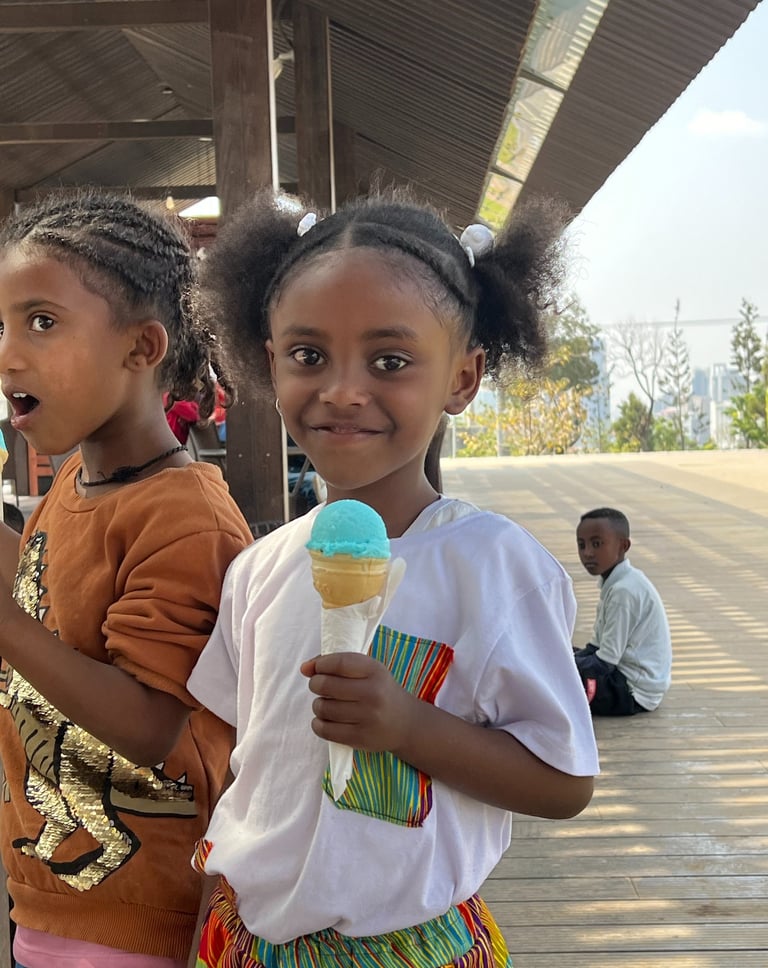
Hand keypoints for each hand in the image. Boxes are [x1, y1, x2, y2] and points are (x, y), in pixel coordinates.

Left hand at [300, 652, 414, 752]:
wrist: (405, 723)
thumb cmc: (380, 691)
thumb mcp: (368, 671)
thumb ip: (336, 663)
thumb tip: (304, 668)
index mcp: (375, 671)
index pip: (338, 662)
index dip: (319, 664)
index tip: (315, 669)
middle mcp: (372, 693)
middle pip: (325, 685)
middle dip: (315, 684)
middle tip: (320, 687)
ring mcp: (367, 717)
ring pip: (322, 707)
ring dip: (318, 704)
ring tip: (327, 704)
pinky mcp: (360, 738)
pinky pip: (325, 730)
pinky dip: (318, 723)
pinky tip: (325, 720)